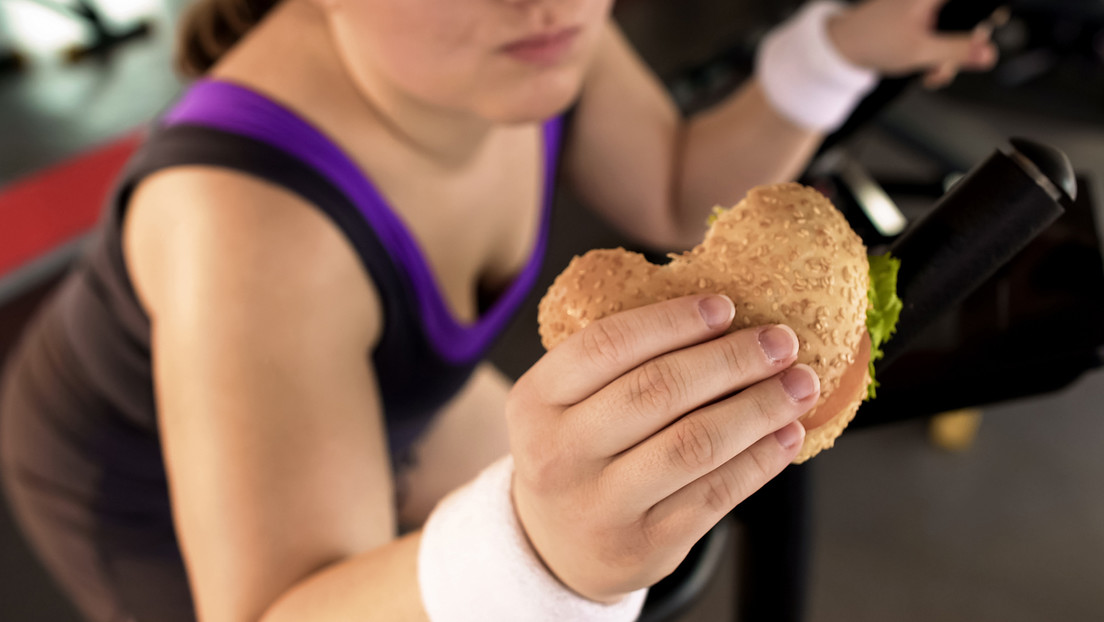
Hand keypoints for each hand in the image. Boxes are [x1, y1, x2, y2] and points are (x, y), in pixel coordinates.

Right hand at [506, 295, 819, 601]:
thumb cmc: (577, 453)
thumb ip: (620, 365)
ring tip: (798, 386)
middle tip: (780, 341)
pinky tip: (786, 435)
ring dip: (758, 408)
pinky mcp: (643, 545)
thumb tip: (724, 318)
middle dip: (731, 360)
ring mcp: (600, 505)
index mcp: (536, 401)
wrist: (552, 546)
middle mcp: (559, 454)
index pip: (607, 345)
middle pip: (658, 391)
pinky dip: (759, 460)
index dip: (672, 321)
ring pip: (693, 444)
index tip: (725, 307)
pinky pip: (714, 494)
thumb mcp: (566, 403)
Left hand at [827, 0, 1002, 87]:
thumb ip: (957, 51)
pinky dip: (938, 54)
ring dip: (949, 56)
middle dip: (965, 45)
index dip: (986, 13)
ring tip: (934, 75)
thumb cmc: (872, 40)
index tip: (994, 22)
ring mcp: (925, 8)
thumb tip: (990, 54)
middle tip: (952, 65)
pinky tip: (928, 71)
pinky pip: (940, 35)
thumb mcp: (919, 51)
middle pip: (966, 16)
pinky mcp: (920, 20)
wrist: (841, 48)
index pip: (974, 2)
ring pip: (954, 29)